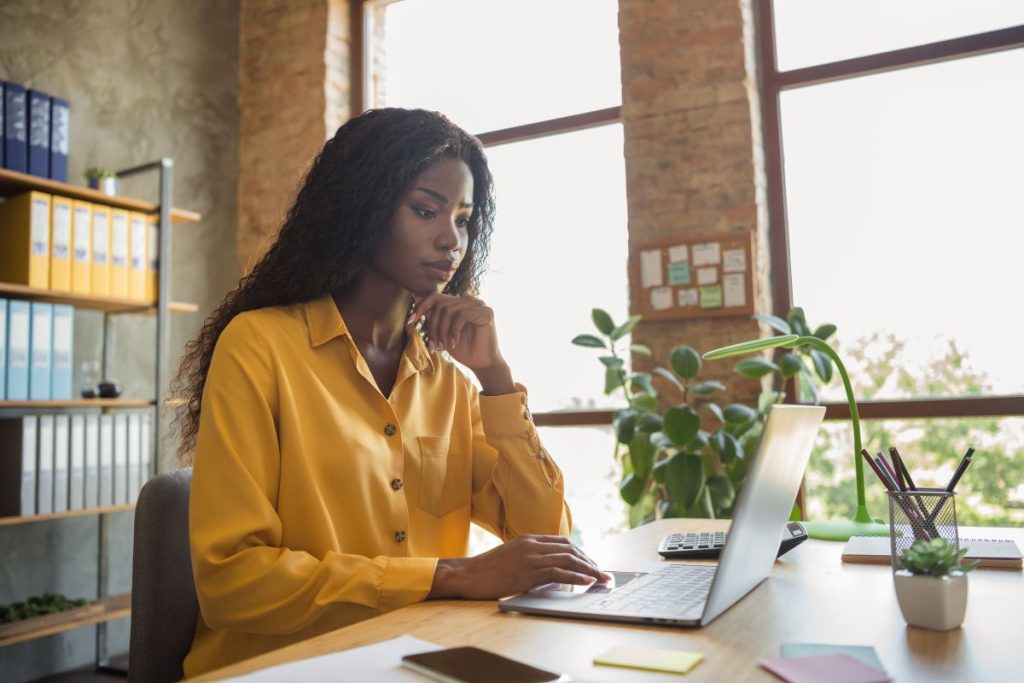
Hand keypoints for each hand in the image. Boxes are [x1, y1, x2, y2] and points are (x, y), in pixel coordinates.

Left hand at [409, 293, 502, 370]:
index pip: (436, 297)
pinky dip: (454, 331)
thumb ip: (433, 315)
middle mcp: (469, 300)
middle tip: (434, 345)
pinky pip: (461, 315)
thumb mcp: (442, 331)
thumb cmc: (463, 349)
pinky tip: (455, 343)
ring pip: (449, 310)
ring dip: (442, 331)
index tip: (411, 321)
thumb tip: (415, 296)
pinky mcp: (486, 312)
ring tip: (444, 346)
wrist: (482, 363)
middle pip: (440, 305)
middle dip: (433, 327)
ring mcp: (479, 304)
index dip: (421, 306)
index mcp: (459, 303)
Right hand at [427, 534, 613, 599]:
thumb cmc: (486, 570)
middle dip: (589, 561)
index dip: (581, 553)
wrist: (466, 575)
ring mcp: (530, 557)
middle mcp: (531, 544)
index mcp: (528, 539)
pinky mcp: (528, 571)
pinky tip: (587, 581)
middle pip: (570, 549)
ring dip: (589, 569)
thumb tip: (552, 572)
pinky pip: (559, 571)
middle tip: (603, 573)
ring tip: (601, 579)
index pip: (562, 542)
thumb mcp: (511, 557)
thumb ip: (530, 559)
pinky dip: (577, 576)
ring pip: (568, 559)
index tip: (591, 564)